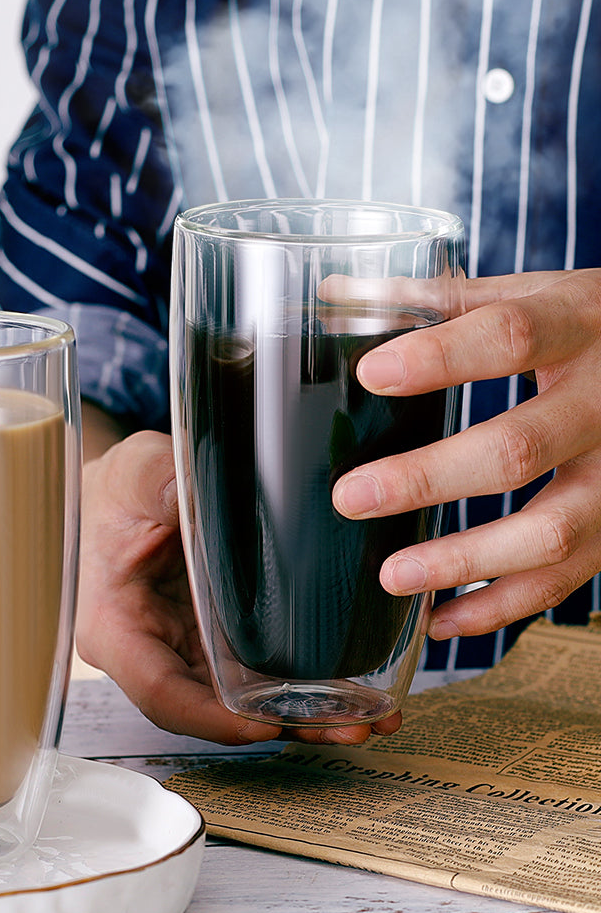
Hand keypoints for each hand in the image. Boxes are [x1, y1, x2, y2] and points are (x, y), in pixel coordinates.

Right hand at [76, 428, 402, 744]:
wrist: (123, 494)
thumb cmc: (117, 493)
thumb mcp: (134, 476)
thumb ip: (153, 483)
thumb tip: (189, 492)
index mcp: (115, 627)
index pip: (159, 691)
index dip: (212, 717)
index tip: (266, 722)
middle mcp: (151, 652)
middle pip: (208, 709)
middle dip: (277, 724)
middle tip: (346, 727)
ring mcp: (184, 651)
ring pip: (236, 702)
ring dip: (298, 715)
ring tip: (362, 719)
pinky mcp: (212, 643)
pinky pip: (252, 676)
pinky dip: (296, 688)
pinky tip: (348, 690)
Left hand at [332, 268, 600, 641]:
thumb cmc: (590, 324)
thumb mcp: (534, 293)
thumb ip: (441, 299)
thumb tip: (337, 294)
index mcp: (579, 325)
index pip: (510, 337)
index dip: (441, 357)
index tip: (371, 374)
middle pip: (519, 448)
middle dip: (428, 478)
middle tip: (350, 497)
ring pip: (552, 530)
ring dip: (465, 560)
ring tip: (391, 576)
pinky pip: (568, 579)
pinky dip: (502, 605)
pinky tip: (441, 619)